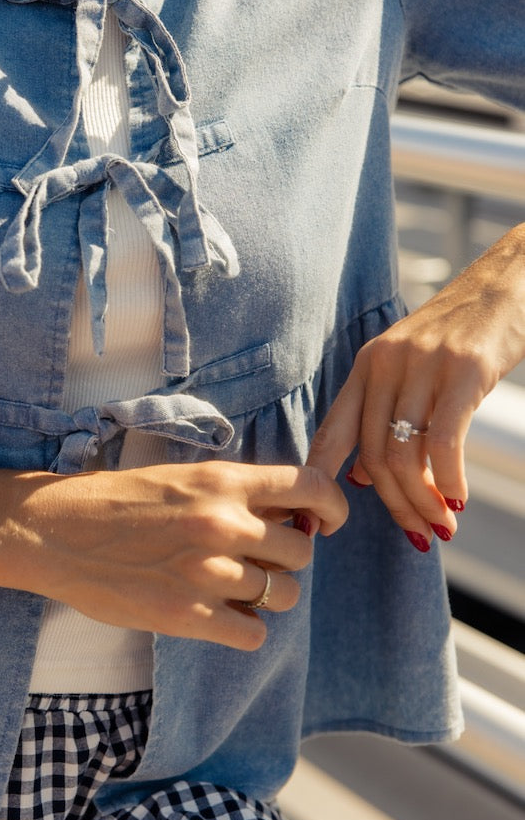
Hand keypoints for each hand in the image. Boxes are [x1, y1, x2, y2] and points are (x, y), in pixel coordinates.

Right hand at [0, 460, 347, 649]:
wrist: (53, 531)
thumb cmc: (113, 501)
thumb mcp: (180, 478)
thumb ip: (234, 494)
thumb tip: (292, 516)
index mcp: (222, 481)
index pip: (310, 488)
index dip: (330, 507)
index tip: (325, 522)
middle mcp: (223, 523)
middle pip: (302, 550)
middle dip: (287, 557)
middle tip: (257, 559)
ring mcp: (208, 573)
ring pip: (283, 595)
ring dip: (267, 594)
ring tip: (233, 587)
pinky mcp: (188, 617)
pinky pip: (253, 634)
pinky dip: (244, 629)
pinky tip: (219, 616)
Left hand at [306, 224, 524, 549]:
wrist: (506, 285)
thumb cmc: (460, 336)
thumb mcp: (410, 368)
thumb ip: (384, 416)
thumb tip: (363, 479)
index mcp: (367, 366)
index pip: (332, 433)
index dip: (318, 483)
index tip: (315, 527)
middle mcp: (385, 364)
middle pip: (373, 455)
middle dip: (395, 505)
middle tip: (420, 534)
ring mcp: (423, 365)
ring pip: (405, 454)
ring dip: (423, 502)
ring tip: (443, 526)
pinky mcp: (464, 369)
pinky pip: (444, 441)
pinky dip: (449, 480)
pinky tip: (458, 499)